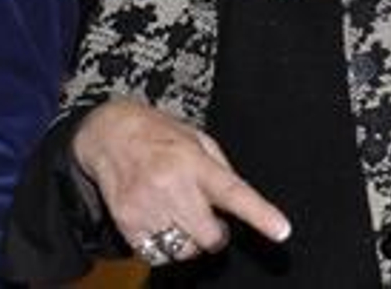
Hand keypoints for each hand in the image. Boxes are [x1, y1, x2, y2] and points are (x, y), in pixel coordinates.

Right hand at [72, 98, 291, 262]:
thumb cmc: (158, 134)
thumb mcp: (197, 138)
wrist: (108, 134)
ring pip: (184, 251)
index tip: (281, 231)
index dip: (260, 214)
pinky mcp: (127, 224)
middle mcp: (171, 185)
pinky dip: (163, 247)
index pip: (234, 192)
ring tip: (176, 214)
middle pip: (210, 238)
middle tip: (204, 215)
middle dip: (213, 234)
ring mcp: (147, 207)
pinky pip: (157, 256)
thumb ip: (221, 170)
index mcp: (194, 162)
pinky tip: (158, 221)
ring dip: (187, 240)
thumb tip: (240, 204)